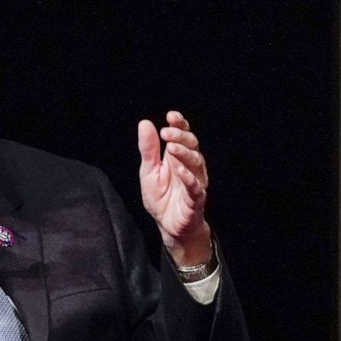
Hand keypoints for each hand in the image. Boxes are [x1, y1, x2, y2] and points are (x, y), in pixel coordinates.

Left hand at [137, 111, 212, 265]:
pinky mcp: (195, 199)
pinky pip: (195, 187)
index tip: (171, 115)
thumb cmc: (161, 197)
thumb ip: (149, 149)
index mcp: (178, 158)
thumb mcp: (149, 170)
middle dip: (180, 136)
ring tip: (172, 147)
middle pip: (192, 146)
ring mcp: (195, 182)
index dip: (179, 124)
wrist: (168, 225)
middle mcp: (189, 167)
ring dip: (184, 154)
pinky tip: (180, 171)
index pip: (182, 136)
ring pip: (196, 163)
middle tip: (167, 132)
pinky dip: (189, 178)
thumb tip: (145, 123)